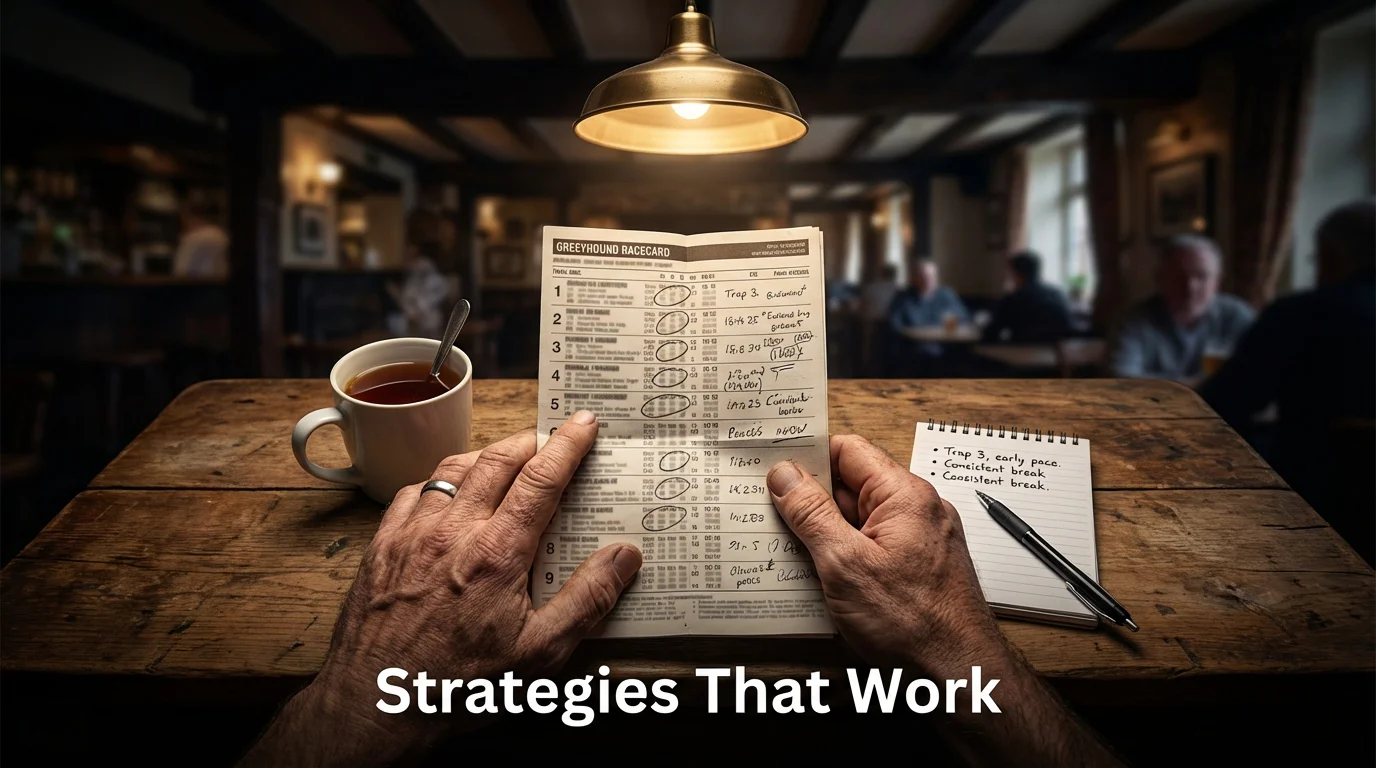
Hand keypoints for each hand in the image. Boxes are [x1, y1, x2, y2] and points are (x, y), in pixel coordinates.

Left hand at [240, 413, 641, 764]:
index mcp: (497, 553)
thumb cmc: (459, 687)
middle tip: (548, 437)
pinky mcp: (381, 546)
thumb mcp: (540, 654)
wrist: (376, 705)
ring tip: (504, 458)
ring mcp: (412, 534)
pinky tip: (447, 495)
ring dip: (484, 455)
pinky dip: (438, 483)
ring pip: (451, 469)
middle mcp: (453, 532)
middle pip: (496, 460)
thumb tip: (624, 555)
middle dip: (528, 441)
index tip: (583, 423)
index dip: (567, 445)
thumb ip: (587, 599)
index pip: (541, 479)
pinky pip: (412, 493)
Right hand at [767, 436, 1122, 765]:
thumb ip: (811, 514)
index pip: (849, 450)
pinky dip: (844, 554)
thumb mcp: (844, 563)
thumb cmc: (913, 623)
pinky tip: (821, 576)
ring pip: (858, 519)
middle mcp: (917, 509)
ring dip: (824, 532)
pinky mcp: (915, 565)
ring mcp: (919, 538)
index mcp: (904, 495)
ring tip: (792, 550)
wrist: (958, 672)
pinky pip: (871, 545)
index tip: (773, 468)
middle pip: (851, 485)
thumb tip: (785, 476)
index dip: (808, 456)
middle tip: (771, 513)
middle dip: (810, 500)